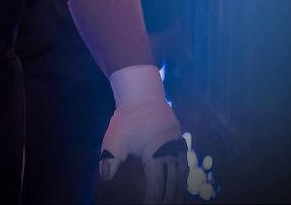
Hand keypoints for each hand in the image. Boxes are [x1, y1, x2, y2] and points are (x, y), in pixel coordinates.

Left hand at [101, 66, 187, 203]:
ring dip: (178, 190)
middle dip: (169, 198)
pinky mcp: (180, 143)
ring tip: (174, 201)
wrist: (142, 96)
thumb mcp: (114, 139)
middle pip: (174, 183)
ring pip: (182, 175)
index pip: (157, 184)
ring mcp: (178, 148)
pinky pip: (184, 165)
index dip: (154, 198)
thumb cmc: (127, 119)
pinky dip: (182, 177)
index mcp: (156, 155)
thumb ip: (110, 159)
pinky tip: (178, 184)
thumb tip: (106, 177)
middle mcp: (172, 154)